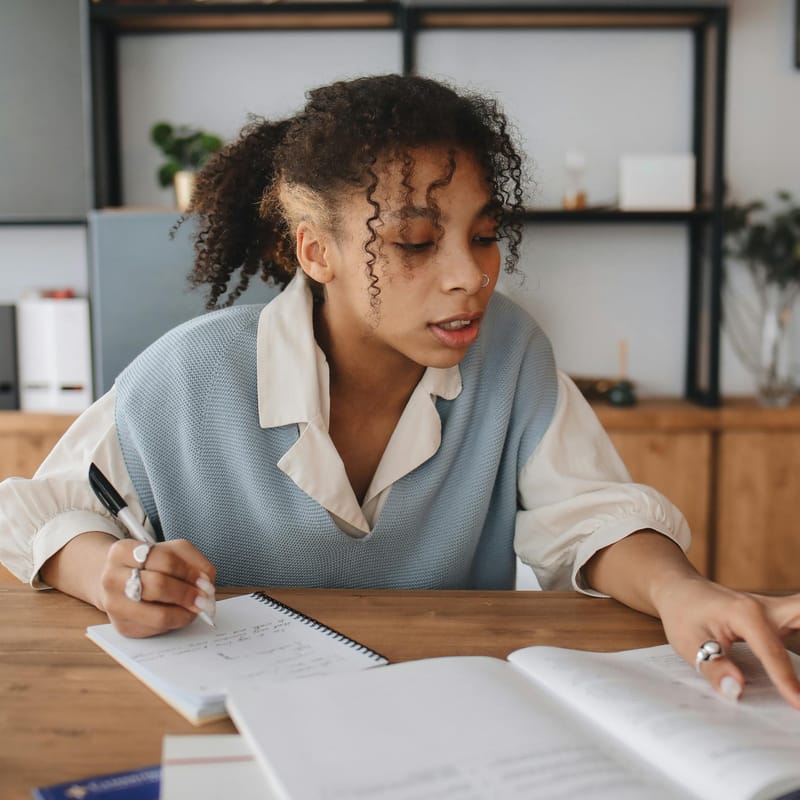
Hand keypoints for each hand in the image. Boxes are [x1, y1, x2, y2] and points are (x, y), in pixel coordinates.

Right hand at [99, 538, 216, 637]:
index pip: (163, 560)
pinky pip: (157, 629)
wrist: (119, 580)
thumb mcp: (171, 550)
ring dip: (185, 613)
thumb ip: (192, 560)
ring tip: (197, 608)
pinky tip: (181, 614)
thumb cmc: (149, 564)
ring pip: (158, 615)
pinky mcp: (122, 626)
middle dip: (188, 594)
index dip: (189, 572)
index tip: (205, 581)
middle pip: (158, 586)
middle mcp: (112, 578)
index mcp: (123, 551)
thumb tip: (206, 582)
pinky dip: (176, 622)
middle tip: (205, 599)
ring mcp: (115, 604)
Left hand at [655, 575, 799, 708]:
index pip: (773, 653)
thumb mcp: (687, 643)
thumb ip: (714, 667)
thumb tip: (736, 690)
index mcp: (746, 614)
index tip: (799, 705)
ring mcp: (776, 611)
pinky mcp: (779, 618)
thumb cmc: (683, 614)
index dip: (787, 681)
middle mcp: (768, 608)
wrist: (680, 590)